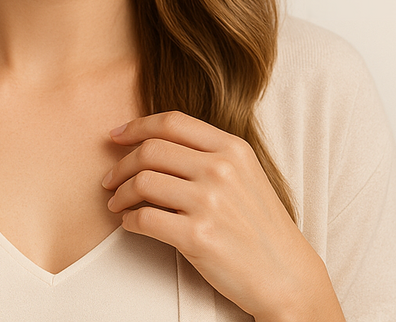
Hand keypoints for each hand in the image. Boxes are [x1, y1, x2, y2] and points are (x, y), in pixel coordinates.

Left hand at [103, 112, 344, 321]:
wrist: (284, 273)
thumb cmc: (260, 226)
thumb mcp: (246, 175)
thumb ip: (210, 154)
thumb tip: (155, 143)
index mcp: (233, 148)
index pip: (173, 122)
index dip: (137, 126)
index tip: (117, 136)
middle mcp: (221, 169)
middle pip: (151, 150)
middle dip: (121, 164)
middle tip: (110, 180)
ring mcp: (209, 202)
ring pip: (142, 182)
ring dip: (119, 195)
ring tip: (117, 205)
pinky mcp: (197, 237)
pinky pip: (144, 219)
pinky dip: (129, 222)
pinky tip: (132, 225)